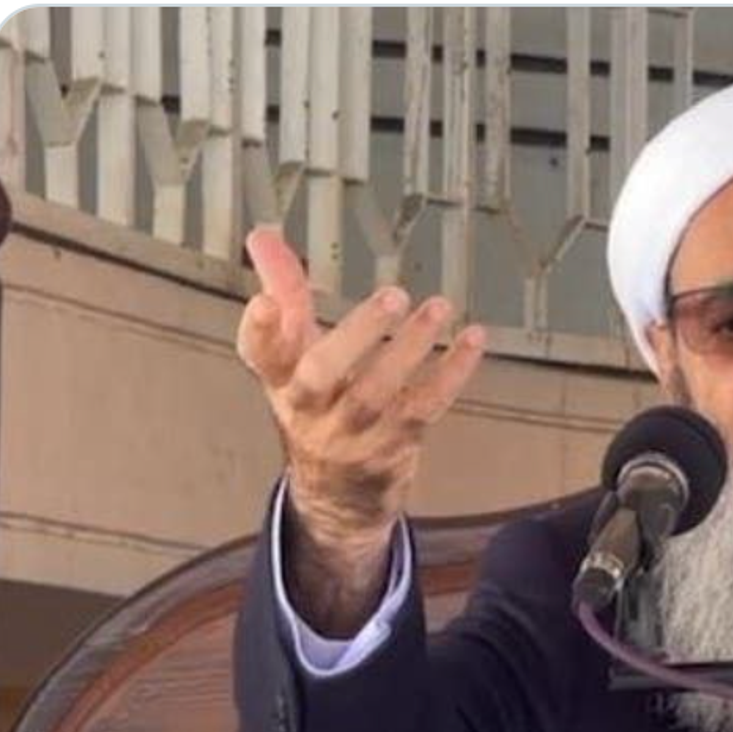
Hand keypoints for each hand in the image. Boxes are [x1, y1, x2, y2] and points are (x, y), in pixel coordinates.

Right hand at [237, 226, 485, 551]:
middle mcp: (311, 411)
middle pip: (322, 376)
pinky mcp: (396, 443)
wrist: (338, 496)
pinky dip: (452, 373)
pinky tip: (473, 339)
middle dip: (356, 334)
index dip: (259, 331)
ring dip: (412, 347)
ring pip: (379, 392)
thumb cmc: (316, 407)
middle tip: (392, 295)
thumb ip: (285, 293)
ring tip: (439, 307)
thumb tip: (263, 234)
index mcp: (281, 382)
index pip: (260, 356)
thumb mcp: (293, 357)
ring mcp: (354, 433)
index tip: (265, 302)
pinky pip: (426, 407)